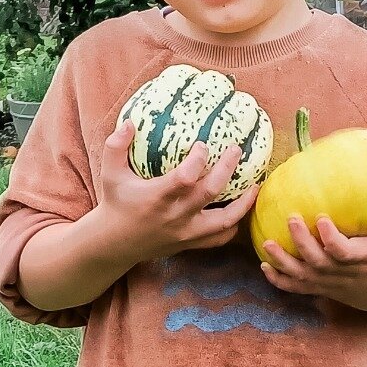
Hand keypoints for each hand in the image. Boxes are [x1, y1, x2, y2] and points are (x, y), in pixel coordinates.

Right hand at [99, 119, 258, 263]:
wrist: (115, 243)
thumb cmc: (115, 202)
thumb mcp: (110, 173)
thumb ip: (116, 146)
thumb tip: (129, 122)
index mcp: (157, 197)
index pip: (184, 178)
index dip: (198, 160)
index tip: (203, 144)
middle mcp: (175, 216)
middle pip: (209, 192)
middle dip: (227, 169)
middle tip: (237, 150)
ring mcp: (186, 232)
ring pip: (223, 221)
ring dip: (243, 203)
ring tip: (256, 184)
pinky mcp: (191, 244)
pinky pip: (220, 238)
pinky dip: (234, 224)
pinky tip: (242, 208)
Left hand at [259, 195, 366, 314]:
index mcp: (363, 259)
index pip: (343, 251)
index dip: (331, 238)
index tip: (321, 217)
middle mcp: (343, 273)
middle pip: (318, 261)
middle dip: (302, 242)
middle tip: (290, 219)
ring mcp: (330, 283)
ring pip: (303, 276)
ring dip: (283, 262)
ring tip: (267, 244)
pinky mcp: (322, 289)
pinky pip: (298, 288)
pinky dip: (280, 280)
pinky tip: (264, 266)